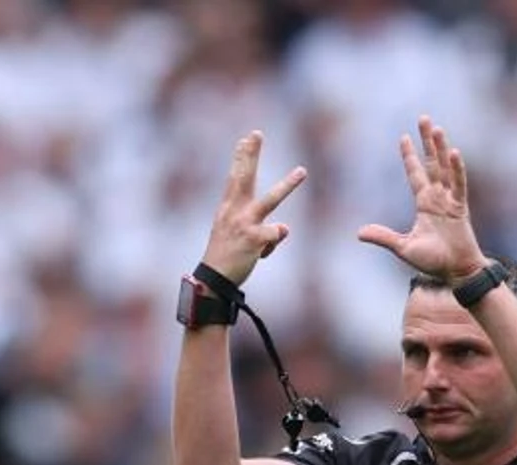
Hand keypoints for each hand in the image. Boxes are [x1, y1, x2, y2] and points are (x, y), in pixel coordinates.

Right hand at [200, 131, 306, 286]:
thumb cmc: (225, 257)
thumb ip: (261, 227)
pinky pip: (276, 233)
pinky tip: (261, 253)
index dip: (241, 156)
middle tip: (257, 134)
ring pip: (271, 199)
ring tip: (302, 171)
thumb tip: (284, 228)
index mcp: (228, 208)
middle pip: (245, 177)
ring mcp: (245, 223)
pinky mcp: (254, 238)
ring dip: (288, 184)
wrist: (214, 279)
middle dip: (251, 154)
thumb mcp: (237, 235)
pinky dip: (272, 244)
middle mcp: (235, 211)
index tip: (247, 137)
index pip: (235, 177)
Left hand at [358, 116, 485, 282]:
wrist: (455, 272)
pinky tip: (454, 152)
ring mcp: (450, 200)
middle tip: (423, 118)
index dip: (409, 156)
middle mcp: (438, 197)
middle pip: (432, 163)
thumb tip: (359, 233)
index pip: (415, 174)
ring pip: (445, 168)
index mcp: (425, 204)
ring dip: (441, 148)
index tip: (404, 137)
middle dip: (427, 141)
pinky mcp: (460, 207)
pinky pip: (459, 184)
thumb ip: (383, 237)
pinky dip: (457, 169)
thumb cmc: (433, 261)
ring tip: (436, 128)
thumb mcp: (403, 247)